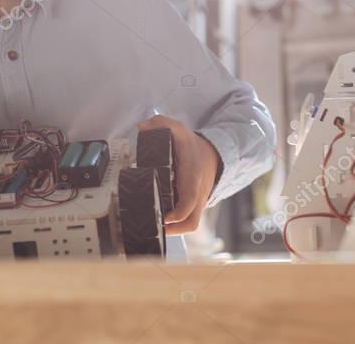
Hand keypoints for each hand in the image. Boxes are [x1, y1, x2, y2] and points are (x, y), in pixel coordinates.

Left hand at [137, 115, 220, 235]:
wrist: (213, 155)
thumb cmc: (193, 146)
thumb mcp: (178, 129)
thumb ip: (161, 123)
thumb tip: (141, 127)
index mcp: (192, 179)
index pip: (188, 203)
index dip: (176, 214)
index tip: (162, 216)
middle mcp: (197, 195)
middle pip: (191, 223)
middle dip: (173, 230)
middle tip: (154, 226)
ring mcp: (197, 203)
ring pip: (190, 225)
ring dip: (174, 230)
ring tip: (153, 227)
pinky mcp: (194, 207)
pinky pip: (188, 221)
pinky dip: (175, 225)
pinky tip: (159, 222)